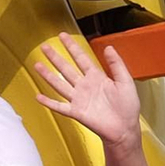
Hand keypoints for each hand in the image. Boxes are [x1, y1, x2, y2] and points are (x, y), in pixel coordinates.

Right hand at [34, 32, 141, 152]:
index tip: (63, 36)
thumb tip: (109, 47)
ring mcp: (79, 99)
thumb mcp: (125, 81)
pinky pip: (60, 106)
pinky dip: (49, 102)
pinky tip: (39, 97)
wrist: (125, 129)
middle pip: (66, 68)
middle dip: (55, 57)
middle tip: (44, 47)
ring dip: (48, 75)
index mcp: (97, 77)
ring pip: (60, 84)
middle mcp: (85, 86)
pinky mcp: (77, 112)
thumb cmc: (127, 107)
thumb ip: (116, 64)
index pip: (81, 58)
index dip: (72, 47)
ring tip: (37, 65)